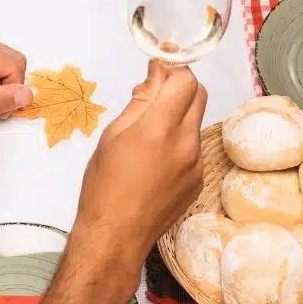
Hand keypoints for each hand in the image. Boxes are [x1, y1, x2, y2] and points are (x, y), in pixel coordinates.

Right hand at [73, 61, 206, 264]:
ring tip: (150, 129)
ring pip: (196, 120)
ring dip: (180, 113)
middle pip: (199, 94)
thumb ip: (141, 101)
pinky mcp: (199, 179)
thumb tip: (157, 74)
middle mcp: (186, 143)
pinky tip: (156, 156)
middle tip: (156, 91)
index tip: (159, 68)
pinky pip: (194, 146)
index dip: (173, 68)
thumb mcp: (113, 135)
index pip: (185, 80)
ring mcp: (196, 163)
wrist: (116, 236)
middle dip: (181, 86)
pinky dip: (180, 139)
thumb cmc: (103, 186)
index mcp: (160, 128)